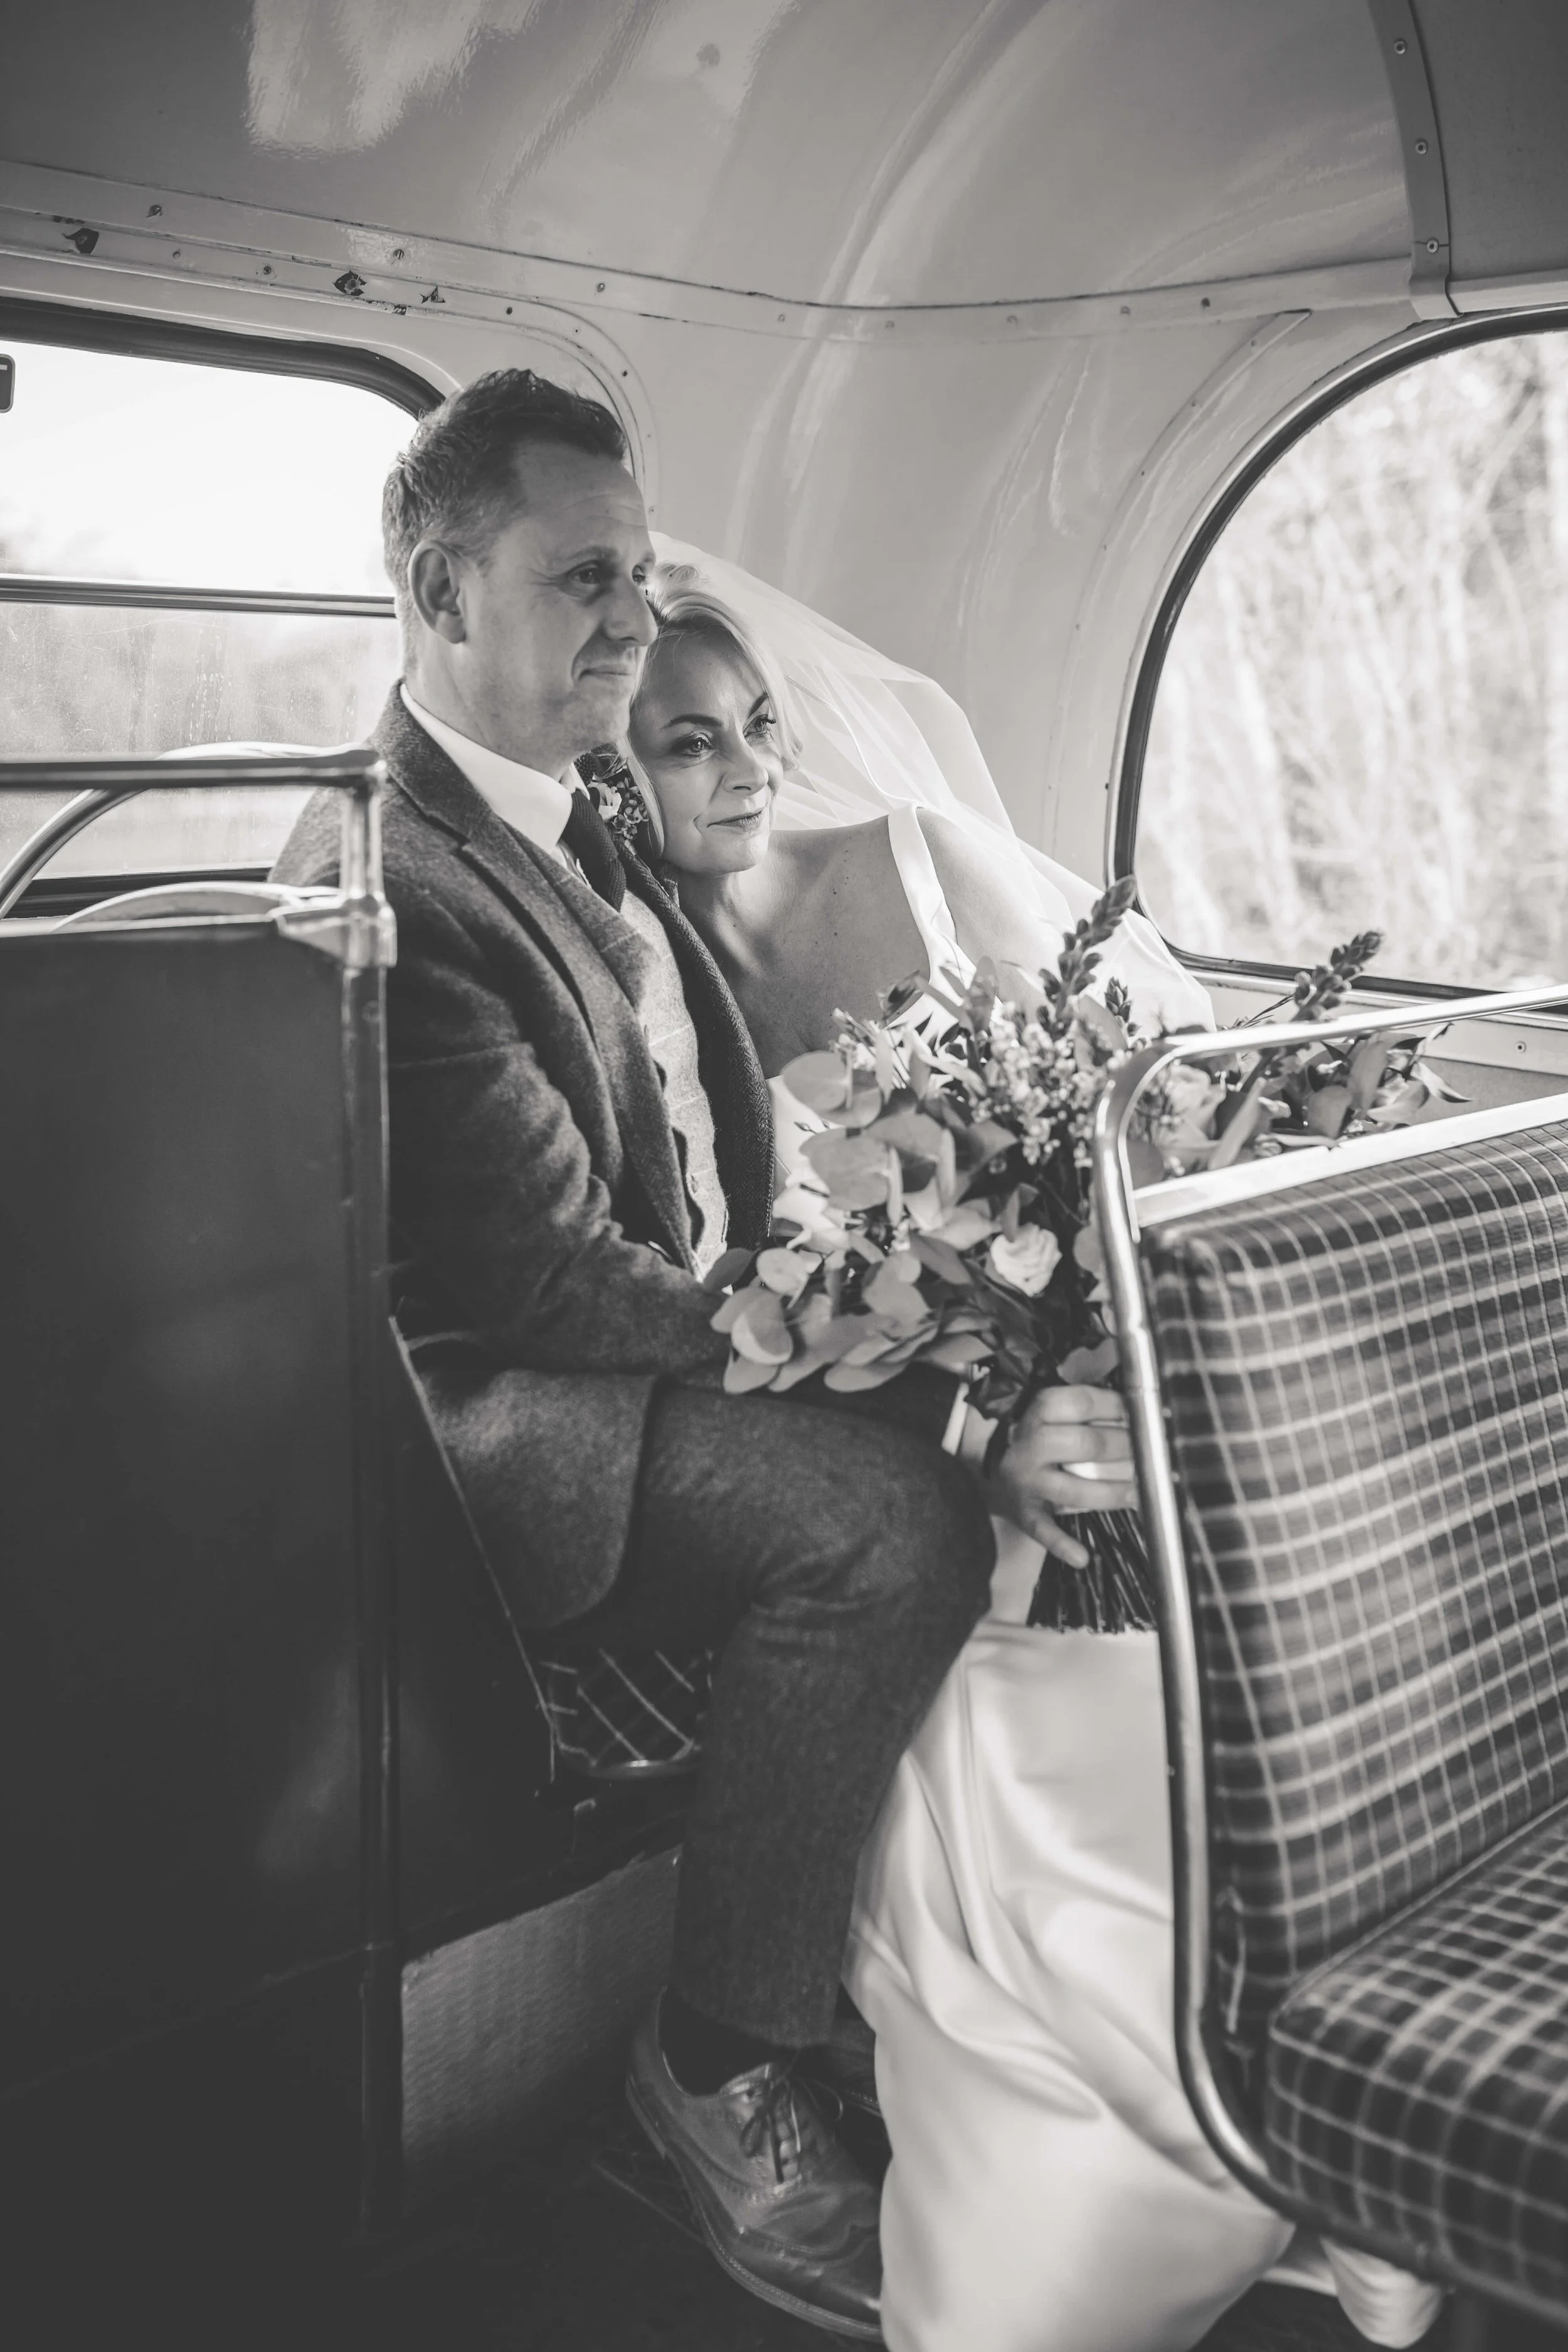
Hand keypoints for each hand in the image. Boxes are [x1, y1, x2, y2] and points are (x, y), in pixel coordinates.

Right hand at [962, 1386, 1137, 1566]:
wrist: (999, 1469)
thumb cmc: (1041, 1438)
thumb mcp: (1056, 1414)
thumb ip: (1089, 1411)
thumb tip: (1137, 1414)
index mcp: (1038, 1412)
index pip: (1080, 1402)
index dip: (1114, 1407)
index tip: (1136, 1414)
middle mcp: (1029, 1444)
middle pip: (1084, 1444)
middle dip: (1122, 1448)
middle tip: (1145, 1454)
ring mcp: (1026, 1480)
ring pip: (1073, 1490)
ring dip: (1110, 1493)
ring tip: (1135, 1493)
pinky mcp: (1025, 1511)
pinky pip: (1043, 1529)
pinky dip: (1061, 1545)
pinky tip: (1081, 1557)